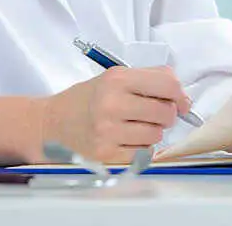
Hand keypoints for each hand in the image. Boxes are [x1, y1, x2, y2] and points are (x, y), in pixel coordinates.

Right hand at [41, 66, 189, 163]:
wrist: (50, 124)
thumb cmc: (86, 100)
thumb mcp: (113, 78)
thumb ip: (149, 79)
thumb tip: (181, 95)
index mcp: (117, 80)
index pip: (167, 84)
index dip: (180, 94)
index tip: (181, 101)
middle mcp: (112, 104)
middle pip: (166, 112)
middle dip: (166, 115)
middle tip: (153, 114)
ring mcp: (108, 131)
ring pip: (156, 135)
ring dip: (152, 132)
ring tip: (134, 126)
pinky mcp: (105, 154)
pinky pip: (142, 153)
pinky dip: (140, 148)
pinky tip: (125, 140)